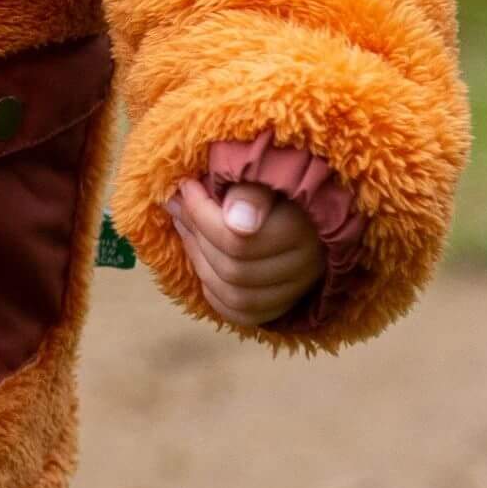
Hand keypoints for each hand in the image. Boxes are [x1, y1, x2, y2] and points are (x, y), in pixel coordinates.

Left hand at [165, 177, 324, 328]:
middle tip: (178, 207)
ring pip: (236, 297)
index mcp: (305, 229)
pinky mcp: (286, 303)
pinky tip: (202, 263)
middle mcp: (308, 265)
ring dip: (199, 264)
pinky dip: (215, 293)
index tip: (187, 187)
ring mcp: (298, 289)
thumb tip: (235, 223)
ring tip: (186, 230)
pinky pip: (243, 314)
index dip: (201, 213)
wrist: (304, 198)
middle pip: (233, 270)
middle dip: (196, 237)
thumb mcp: (266, 173)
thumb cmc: (278, 180)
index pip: (238, 239)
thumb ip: (251, 192)